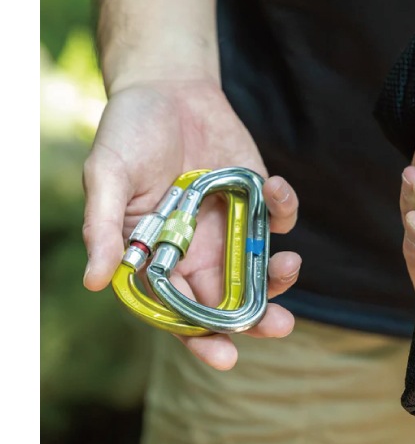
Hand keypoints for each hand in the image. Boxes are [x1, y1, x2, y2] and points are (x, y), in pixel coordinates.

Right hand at [81, 78, 300, 369]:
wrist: (166, 88)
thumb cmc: (128, 132)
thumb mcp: (108, 175)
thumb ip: (104, 227)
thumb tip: (95, 281)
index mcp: (156, 256)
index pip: (178, 311)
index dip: (200, 337)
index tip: (226, 355)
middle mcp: (195, 249)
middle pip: (228, 299)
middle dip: (256, 318)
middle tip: (279, 326)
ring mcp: (229, 224)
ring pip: (259, 266)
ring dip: (279, 275)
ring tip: (289, 265)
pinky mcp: (255, 197)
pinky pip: (277, 216)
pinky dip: (283, 208)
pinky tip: (275, 186)